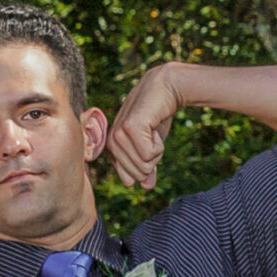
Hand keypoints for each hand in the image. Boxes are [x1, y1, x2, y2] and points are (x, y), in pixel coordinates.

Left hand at [108, 63, 187, 189]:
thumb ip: (147, 166)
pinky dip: (159, 143)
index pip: (129, 180)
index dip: (146, 167)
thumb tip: (147, 187)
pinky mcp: (129, 129)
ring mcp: (118, 135)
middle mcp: (111, 143)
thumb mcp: (151, 145)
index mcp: (112, 149)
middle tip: (152, 136)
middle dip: (153, 159)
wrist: (164, 89)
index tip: (148, 146)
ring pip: (144, 165)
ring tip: (152, 129)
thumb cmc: (157, 117)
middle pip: (138, 174)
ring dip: (157, 150)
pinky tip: (154, 126)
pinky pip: (149, 154)